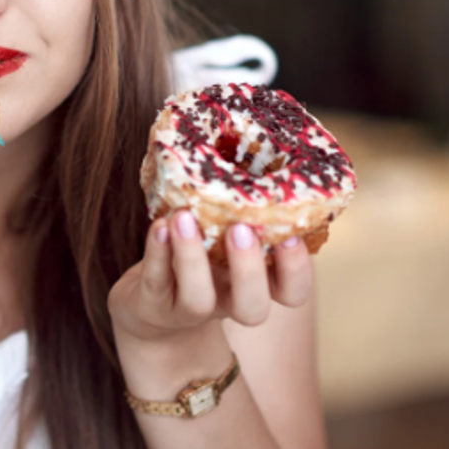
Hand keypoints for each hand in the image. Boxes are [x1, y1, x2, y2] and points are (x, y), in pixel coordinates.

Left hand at [108, 209, 312, 347]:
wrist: (152, 309)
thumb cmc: (201, 258)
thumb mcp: (227, 236)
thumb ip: (241, 207)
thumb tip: (253, 138)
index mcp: (257, 284)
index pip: (292, 290)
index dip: (297, 269)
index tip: (291, 236)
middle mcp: (227, 302)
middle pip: (253, 307)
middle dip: (249, 269)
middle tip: (240, 229)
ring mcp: (188, 310)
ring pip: (198, 299)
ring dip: (192, 257)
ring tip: (184, 217)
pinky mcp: (153, 305)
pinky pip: (156, 282)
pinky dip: (157, 252)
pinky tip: (159, 225)